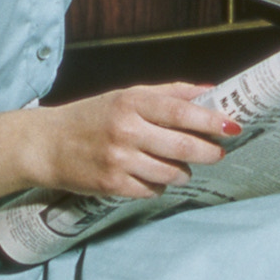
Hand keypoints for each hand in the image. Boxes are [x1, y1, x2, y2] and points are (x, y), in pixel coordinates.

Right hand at [30, 82, 239, 199]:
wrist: (46, 145)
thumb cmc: (91, 117)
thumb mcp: (126, 95)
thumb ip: (169, 92)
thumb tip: (209, 89)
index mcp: (132, 103)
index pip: (181, 111)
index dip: (211, 120)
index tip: (232, 126)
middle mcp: (126, 130)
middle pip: (182, 147)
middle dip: (208, 152)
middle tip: (217, 153)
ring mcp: (118, 160)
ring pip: (171, 173)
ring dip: (184, 172)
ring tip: (181, 166)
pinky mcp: (112, 185)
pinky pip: (152, 190)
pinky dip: (160, 185)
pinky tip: (154, 176)